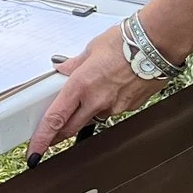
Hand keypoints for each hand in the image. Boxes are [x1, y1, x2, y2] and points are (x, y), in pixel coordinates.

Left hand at [28, 24, 166, 158]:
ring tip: (94, 91)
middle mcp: (96, 100)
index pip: (55, 119)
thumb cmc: (128, 42)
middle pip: (71, 128)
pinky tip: (113, 87)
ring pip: (93, 118)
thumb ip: (75, 64)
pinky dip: (108, 103)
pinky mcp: (129, 107)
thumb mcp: (92, 49)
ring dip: (86, 113)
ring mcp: (114, 107)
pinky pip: (112, 110)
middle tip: (52, 135)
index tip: (34, 150)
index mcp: (81, 85)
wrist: (158, 44)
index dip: (42, 138)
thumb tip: (63, 69)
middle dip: (59, 134)